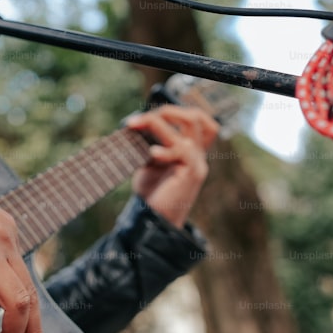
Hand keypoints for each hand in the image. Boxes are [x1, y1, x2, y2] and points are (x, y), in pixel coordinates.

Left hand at [124, 105, 219, 226]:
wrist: (156, 221)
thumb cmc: (153, 193)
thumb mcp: (149, 163)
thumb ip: (150, 144)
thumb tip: (136, 125)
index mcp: (188, 151)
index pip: (196, 120)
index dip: (173, 111)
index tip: (144, 118)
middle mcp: (196, 154)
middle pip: (197, 117)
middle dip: (169, 111)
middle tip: (141, 120)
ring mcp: (197, 163)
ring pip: (189, 126)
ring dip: (158, 123)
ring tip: (135, 127)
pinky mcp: (192, 173)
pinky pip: (182, 150)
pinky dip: (164, 149)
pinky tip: (151, 155)